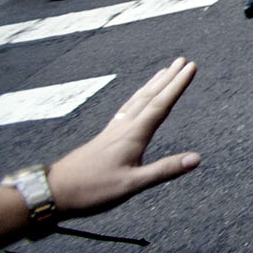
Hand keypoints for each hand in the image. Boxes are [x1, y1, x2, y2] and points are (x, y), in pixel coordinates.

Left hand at [47, 57, 202, 218]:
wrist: (56, 190)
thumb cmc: (92, 189)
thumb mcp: (132, 185)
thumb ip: (164, 170)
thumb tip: (196, 159)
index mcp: (132, 135)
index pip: (161, 104)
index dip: (177, 85)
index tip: (191, 68)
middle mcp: (124, 127)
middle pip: (149, 96)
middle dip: (168, 78)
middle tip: (183, 61)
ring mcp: (113, 130)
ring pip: (137, 100)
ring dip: (153, 84)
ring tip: (163, 72)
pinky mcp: (106, 136)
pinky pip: (127, 108)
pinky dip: (137, 97)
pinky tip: (137, 99)